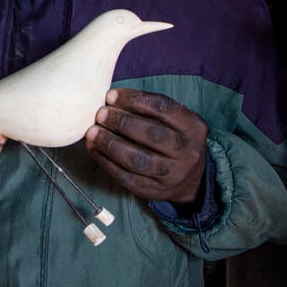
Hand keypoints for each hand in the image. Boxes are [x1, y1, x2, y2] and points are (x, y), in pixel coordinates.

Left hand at [84, 88, 207, 204]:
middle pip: (151, 134)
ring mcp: (170, 175)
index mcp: (193, 128)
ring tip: (93, 131)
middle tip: (100, 114)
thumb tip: (111, 98)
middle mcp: (187, 153)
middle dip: (121, 121)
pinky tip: (95, 148)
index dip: (133, 100)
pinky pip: (125, 176)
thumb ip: (148, 107)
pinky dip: (105, 161)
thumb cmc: (173, 139)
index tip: (111, 96)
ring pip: (137, 159)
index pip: (163, 108)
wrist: (188, 179)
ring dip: (110, 143)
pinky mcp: (152, 190)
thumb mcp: (174, 120)